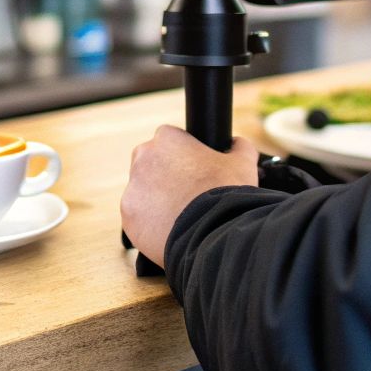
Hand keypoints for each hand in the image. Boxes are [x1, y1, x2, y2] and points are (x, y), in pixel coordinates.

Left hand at [120, 126, 259, 267]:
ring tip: (181, 216)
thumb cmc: (227, 193)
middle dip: (166, 178)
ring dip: (157, 201)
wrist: (215, 231)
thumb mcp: (242, 162)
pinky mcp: (128, 215)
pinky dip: (151, 223)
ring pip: (143, 192)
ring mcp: (133, 187)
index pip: (171, 141)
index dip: (184, 157)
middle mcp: (143, 158)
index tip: (195, 173)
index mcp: (167, 139)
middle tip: (186, 195)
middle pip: (151, 165)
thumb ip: (238, 146)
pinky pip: (138, 217)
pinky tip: (171, 229)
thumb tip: (237, 144)